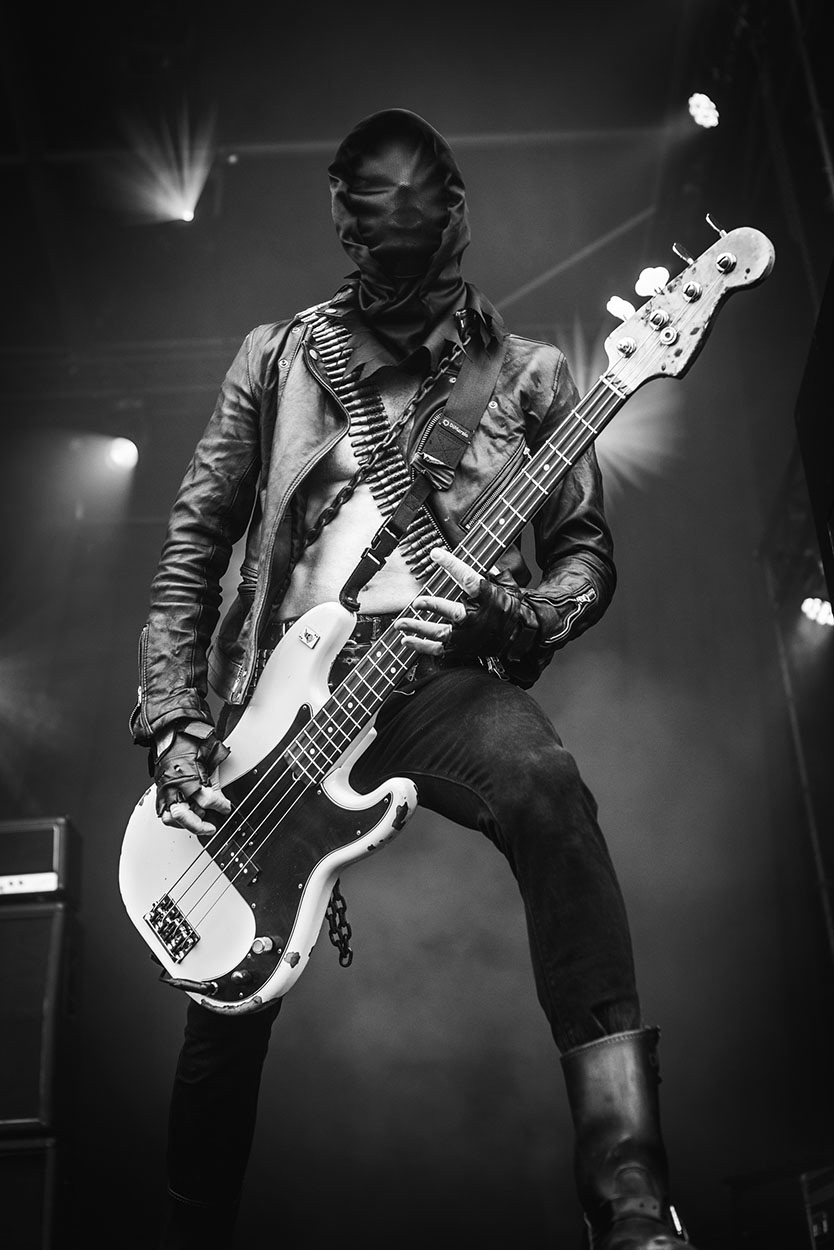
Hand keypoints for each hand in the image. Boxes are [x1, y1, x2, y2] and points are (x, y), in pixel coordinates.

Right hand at [153, 722, 231, 835]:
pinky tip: (186, 817)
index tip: (227, 807)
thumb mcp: (211, 760)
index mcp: (190, 775)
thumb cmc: (192, 742)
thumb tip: (222, 799)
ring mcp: (165, 788)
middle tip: (211, 828)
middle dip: (199, 825)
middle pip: (183, 815)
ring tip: (199, 823)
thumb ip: (214, 782)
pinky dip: (175, 818)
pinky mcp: (160, 789)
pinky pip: (164, 811)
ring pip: (170, 817)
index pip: (207, 799)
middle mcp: (175, 784)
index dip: (221, 805)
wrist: (173, 731)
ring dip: (185, 824)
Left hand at [396, 548, 536, 659]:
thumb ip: (491, 573)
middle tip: (417, 601)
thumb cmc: (509, 608)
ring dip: (419, 628)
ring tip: (400, 623)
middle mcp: (476, 618)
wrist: (519, 636)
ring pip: (440, 634)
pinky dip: (420, 646)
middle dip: (434, 607)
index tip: (436, 554)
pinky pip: (438, 649)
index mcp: (488, 598)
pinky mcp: (461, 649)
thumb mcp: (506, 586)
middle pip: (454, 613)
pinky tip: (406, 640)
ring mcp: (467, 636)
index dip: (452, 565)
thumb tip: (480, 558)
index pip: (469, 579)